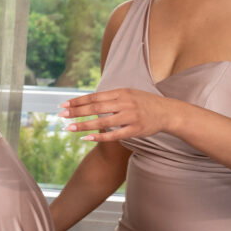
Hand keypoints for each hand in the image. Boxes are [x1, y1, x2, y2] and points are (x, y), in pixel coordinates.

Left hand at [60, 88, 174, 141]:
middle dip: (76, 111)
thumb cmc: (144, 103)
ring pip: (102, 121)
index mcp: (121, 92)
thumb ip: (110, 97)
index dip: (78, 101)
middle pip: (95, 107)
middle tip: (61, 115)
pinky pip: (114, 134)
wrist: (169, 112)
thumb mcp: (128, 94)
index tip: (63, 104)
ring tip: (68, 128)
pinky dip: (98, 137)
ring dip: (83, 125)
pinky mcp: (135, 130)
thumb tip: (87, 100)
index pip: (95, 96)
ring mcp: (130, 117)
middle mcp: (125, 103)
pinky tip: (85, 138)